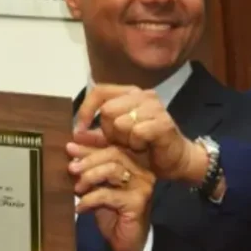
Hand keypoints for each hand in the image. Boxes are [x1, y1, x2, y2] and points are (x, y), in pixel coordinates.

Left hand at [67, 142, 154, 250]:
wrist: (127, 244)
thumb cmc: (113, 215)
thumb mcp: (98, 188)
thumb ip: (89, 169)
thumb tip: (72, 149)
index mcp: (133, 163)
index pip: (111, 145)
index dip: (90, 142)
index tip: (71, 144)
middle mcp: (141, 171)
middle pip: (113, 153)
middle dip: (88, 158)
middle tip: (71, 168)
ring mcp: (142, 185)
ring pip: (112, 169)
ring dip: (89, 177)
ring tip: (77, 188)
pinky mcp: (137, 202)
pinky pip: (108, 194)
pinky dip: (90, 199)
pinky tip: (80, 207)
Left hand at [74, 85, 207, 183]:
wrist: (176, 160)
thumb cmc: (146, 148)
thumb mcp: (116, 140)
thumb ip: (96, 135)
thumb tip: (75, 133)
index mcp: (130, 93)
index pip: (100, 91)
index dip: (85, 110)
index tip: (79, 130)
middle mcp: (143, 95)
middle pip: (107, 110)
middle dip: (108, 131)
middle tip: (121, 142)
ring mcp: (155, 107)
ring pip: (121, 122)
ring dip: (124, 140)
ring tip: (134, 145)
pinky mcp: (163, 122)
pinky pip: (136, 132)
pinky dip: (136, 144)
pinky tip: (144, 147)